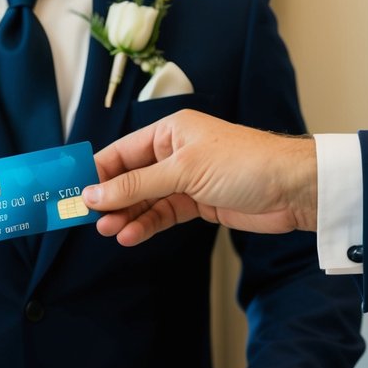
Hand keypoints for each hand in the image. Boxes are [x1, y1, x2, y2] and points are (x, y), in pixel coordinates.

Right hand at [81, 110, 317, 245]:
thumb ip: (137, 185)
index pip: (121, 152)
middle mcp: (175, 153)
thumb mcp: (184, 171)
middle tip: (87, 218)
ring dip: (125, 215)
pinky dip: (146, 225)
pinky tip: (131, 236)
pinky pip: (163, 214)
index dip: (97, 173)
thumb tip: (94, 194)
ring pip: (144, 199)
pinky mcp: (198, 203)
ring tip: (107, 231)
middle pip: (130, 178)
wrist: (294, 190)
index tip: (73, 192)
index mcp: (170, 132)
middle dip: (109, 198)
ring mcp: (186, 179)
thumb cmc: (244, 164)